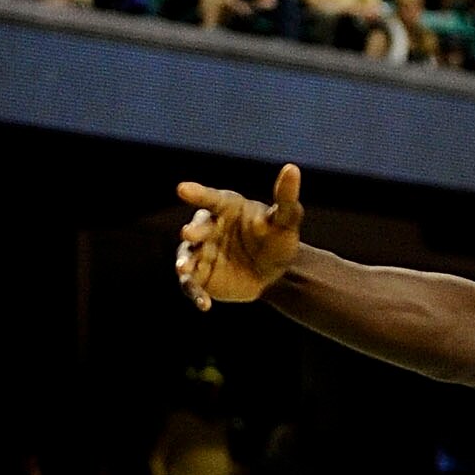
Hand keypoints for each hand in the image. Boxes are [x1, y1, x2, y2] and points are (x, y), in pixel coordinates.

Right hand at [175, 163, 304, 311]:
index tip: (183, 189)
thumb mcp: (286, 220)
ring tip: (183, 270)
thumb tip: (292, 169)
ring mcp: (201, 252)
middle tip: (188, 233)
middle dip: (192, 230)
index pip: (209, 198)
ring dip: (183, 262)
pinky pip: (192, 285)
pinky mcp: (201, 276)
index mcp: (225, 207)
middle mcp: (208, 227)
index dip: (196, 194)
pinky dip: (195, 294)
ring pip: (187, 256)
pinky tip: (204, 305)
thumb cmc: (277, 238)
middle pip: (196, 227)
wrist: (275, 272)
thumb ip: (286, 197)